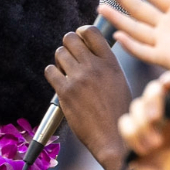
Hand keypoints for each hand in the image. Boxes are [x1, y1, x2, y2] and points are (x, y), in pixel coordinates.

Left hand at [45, 28, 132, 169]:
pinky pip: (50, 71)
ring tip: (66, 70)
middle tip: (70, 56)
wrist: (113, 137)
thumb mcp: (119, 81)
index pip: (91, 32)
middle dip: (68, 45)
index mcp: (110, 62)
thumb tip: (91, 52)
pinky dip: (52, 73)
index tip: (79, 38)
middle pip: (71, 38)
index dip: (82, 32)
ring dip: (60, 60)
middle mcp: (95, 66)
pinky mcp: (66, 92)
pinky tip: (59, 81)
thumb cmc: (118, 112)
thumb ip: (105, 65)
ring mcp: (79, 78)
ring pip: (59, 53)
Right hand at [119, 73, 169, 169]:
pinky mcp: (135, 148)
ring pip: (133, 110)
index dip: (168, 82)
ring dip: (140, 124)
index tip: (166, 85)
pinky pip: (124, 128)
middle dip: (149, 102)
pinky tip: (144, 151)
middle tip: (156, 118)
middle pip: (150, 94)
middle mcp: (169, 121)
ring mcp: (151, 133)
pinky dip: (130, 135)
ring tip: (154, 146)